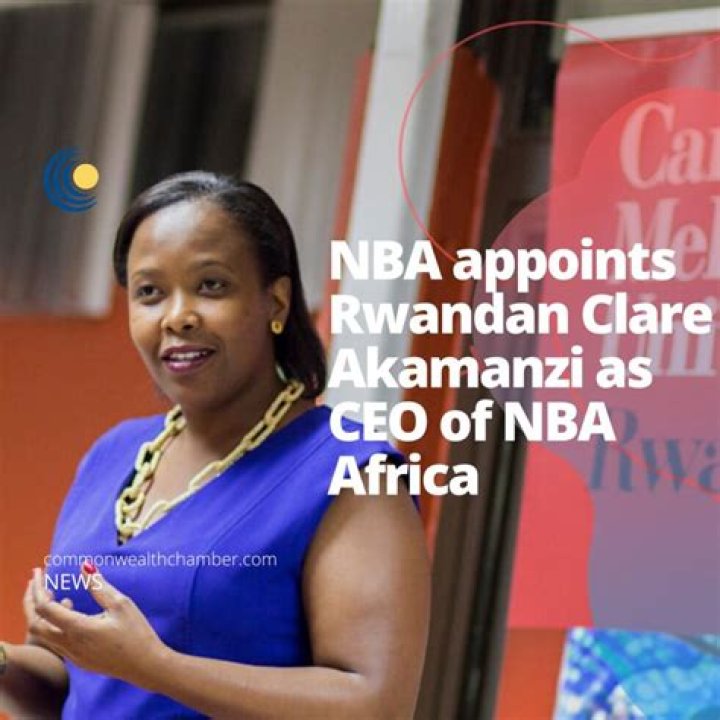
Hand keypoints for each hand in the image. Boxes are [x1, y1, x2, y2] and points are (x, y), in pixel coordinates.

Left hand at [29, 564, 167, 687]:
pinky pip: (55, 641)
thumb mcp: (120, 604)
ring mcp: (72, 655)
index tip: (39, 572)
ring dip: (41, 613)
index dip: (38, 588)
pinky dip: (53, 624)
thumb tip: (85, 567)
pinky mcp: (78, 660)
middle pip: (34, 624)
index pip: (44, 608)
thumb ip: (99, 586)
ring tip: (53, 593)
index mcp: (78, 629)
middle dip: (30, 601)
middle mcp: (69, 645)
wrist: (145, 665)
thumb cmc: (136, 633)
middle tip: (36, 582)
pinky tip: (70, 611)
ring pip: (42, 635)